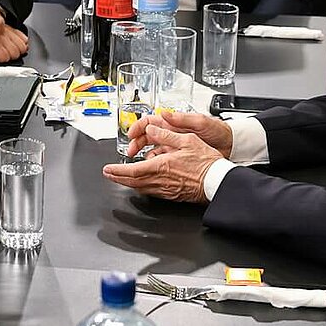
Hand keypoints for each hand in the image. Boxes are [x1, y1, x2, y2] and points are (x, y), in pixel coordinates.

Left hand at [101, 124, 219, 201]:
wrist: (217, 181)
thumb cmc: (206, 163)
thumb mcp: (187, 140)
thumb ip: (166, 135)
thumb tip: (152, 129)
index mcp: (162, 166)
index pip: (133, 170)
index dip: (117, 170)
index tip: (108, 169)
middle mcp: (161, 180)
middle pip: (132, 182)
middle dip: (117, 178)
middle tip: (108, 174)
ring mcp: (165, 190)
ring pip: (140, 188)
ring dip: (127, 182)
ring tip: (120, 176)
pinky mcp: (171, 195)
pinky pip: (151, 191)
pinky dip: (141, 186)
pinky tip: (140, 181)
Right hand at [126, 109, 232, 158]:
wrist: (231, 146)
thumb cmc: (218, 131)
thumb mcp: (200, 122)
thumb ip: (182, 118)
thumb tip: (164, 113)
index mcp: (174, 122)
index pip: (150, 122)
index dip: (138, 127)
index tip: (130, 135)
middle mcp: (171, 134)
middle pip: (146, 137)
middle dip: (135, 144)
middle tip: (130, 153)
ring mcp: (174, 146)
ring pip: (152, 150)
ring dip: (143, 155)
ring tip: (139, 163)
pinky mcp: (178, 158)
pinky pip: (162, 161)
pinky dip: (155, 164)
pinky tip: (153, 168)